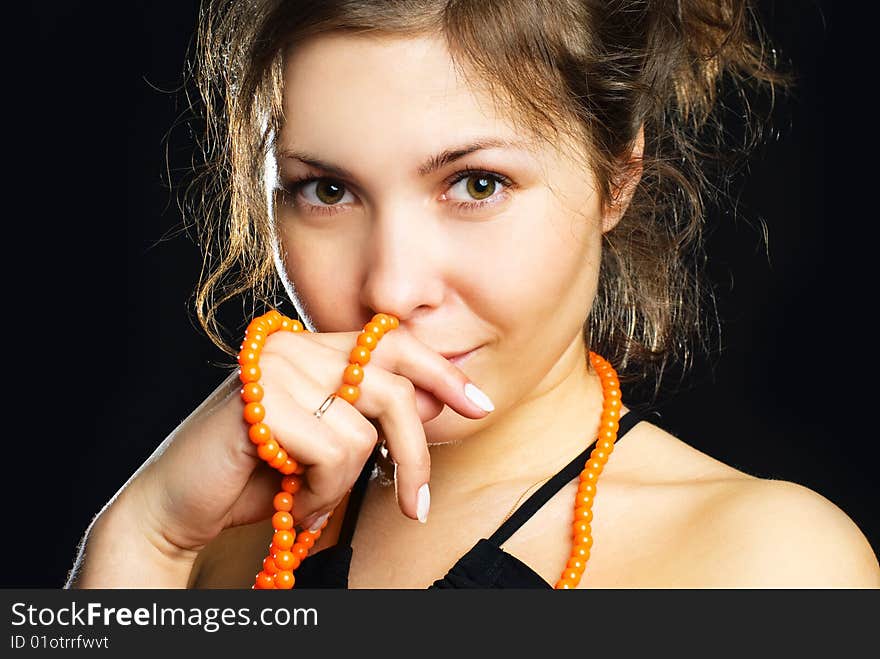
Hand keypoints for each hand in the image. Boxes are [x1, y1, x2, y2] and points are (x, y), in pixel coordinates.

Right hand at [108, 322, 493, 555]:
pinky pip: (332, 453)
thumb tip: (437, 404)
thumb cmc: (257, 476)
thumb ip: (374, 420)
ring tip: (310, 500)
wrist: (179, 504)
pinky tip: (292, 500)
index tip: (478, 405)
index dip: (441, 373)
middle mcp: (295, 346)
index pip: (394, 342)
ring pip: (365, 430)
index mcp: (314, 349)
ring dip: (344, 485)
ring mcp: (276, 367)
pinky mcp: (260, 399)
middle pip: (393, 388)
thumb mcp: (328, 446)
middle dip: (414, 455)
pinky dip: (320, 493)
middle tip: (416, 506)